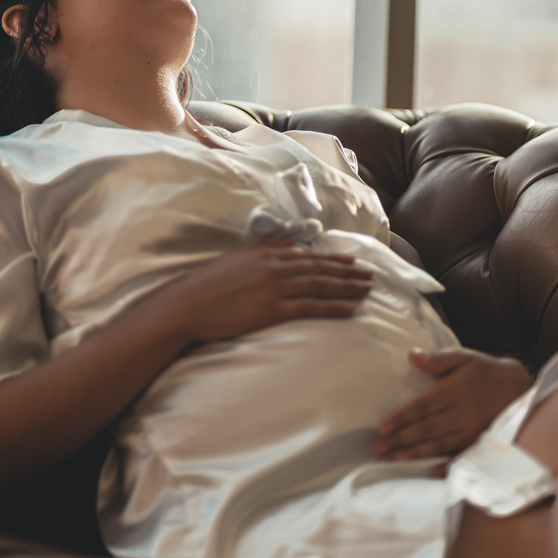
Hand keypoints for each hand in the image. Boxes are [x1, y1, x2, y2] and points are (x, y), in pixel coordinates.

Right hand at [171, 241, 372, 344]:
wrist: (187, 304)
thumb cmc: (206, 286)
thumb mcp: (236, 260)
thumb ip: (264, 254)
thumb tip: (289, 248)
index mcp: (266, 253)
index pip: (308, 255)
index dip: (333, 259)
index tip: (351, 261)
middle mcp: (275, 266)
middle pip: (320, 268)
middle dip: (348, 272)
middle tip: (370, 275)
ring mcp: (276, 287)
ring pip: (321, 285)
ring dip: (347, 287)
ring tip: (366, 290)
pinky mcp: (273, 309)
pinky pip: (311, 307)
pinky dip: (333, 307)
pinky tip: (349, 309)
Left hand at [373, 347, 531, 460]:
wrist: (521, 387)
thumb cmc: (487, 371)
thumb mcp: (465, 357)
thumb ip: (439, 359)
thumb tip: (412, 356)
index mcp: (456, 390)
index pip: (423, 405)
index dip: (403, 417)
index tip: (383, 427)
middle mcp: (464, 412)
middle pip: (428, 428)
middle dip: (401, 439)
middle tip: (379, 448)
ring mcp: (473, 429)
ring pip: (441, 444)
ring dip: (417, 452)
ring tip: (395, 458)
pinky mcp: (482, 441)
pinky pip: (463, 455)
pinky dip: (449, 466)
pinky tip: (433, 473)